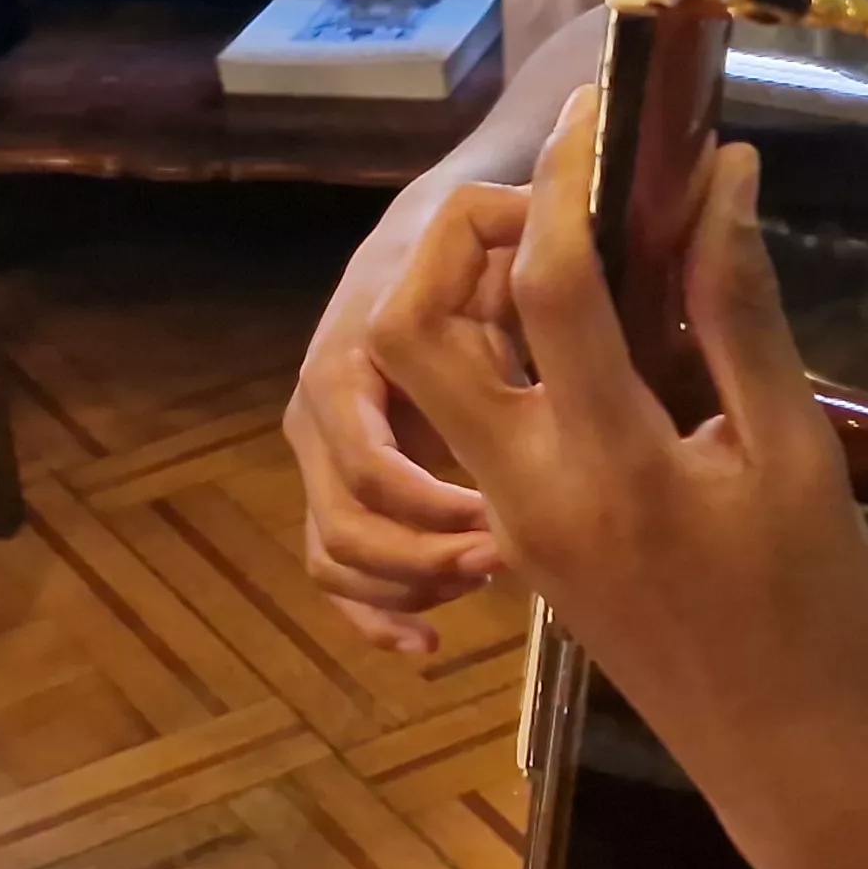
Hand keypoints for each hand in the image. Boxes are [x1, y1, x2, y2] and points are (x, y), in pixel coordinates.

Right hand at [287, 171, 500, 653]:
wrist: (425, 237)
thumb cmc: (472, 244)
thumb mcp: (487, 239)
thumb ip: (513, 241)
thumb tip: (547, 227)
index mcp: (349, 359)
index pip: (367, 458)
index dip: (429, 504)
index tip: (499, 518)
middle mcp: (320, 410)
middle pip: (345, 522)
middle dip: (423, 556)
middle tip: (502, 561)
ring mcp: (321, 453)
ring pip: (333, 553)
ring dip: (404, 582)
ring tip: (484, 579)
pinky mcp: (337, 486)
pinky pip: (333, 568)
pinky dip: (372, 611)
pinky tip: (428, 641)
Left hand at [367, 104, 867, 868]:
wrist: (790, 751)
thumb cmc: (814, 602)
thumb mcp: (796, 452)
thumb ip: (743, 312)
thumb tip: (724, 177)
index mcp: (608, 465)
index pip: (550, 285)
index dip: (569, 178)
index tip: (597, 109)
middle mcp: (526, 492)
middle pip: (415, 334)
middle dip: (456, 240)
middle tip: (544, 190)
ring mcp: (507, 523)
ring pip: (427, 381)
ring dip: (465, 297)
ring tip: (563, 243)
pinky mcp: (513, 543)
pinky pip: (468, 426)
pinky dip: (495, 355)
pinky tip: (577, 323)